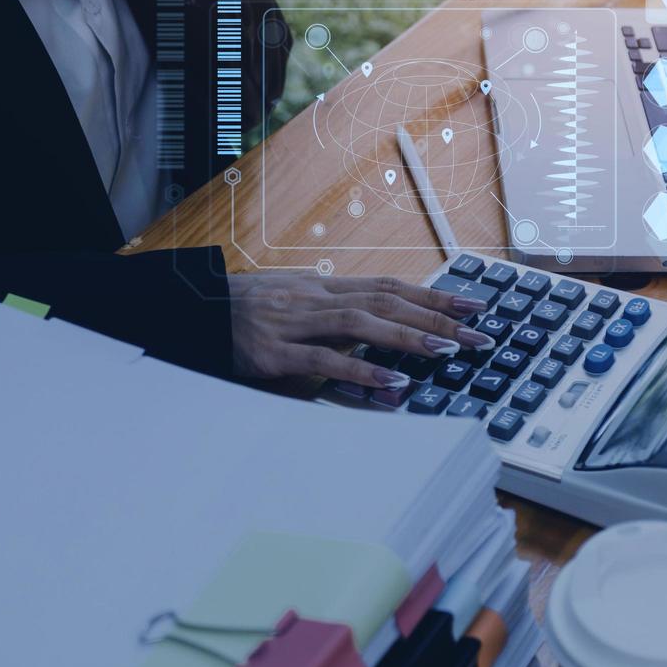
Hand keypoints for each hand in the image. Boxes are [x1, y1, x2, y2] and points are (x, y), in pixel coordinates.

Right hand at [228, 273, 495, 389]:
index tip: (474, 304)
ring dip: (408, 337)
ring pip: (362, 323)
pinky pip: (324, 360)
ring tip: (447, 350)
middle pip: (386, 301)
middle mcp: (314, 298)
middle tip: (480, 333)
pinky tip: (391, 380)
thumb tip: (376, 340)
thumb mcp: (291, 308)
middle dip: (437, 316)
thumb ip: (331, 322)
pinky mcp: (274, 353)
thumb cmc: (241, 315)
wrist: (186, 313)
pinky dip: (361, 370)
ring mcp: (293, 323)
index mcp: (321, 288)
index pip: (389, 286)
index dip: (434, 294)